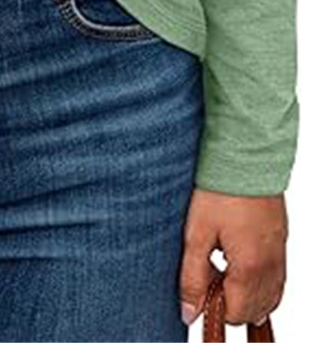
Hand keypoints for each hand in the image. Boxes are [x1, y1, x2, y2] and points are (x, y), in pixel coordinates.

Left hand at [179, 188, 287, 327]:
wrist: (245, 156)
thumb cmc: (220, 189)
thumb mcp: (196, 233)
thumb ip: (192, 276)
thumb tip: (189, 312)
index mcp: (250, 268)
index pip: (236, 314)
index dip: (213, 304)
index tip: (200, 279)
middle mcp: (271, 266)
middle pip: (253, 310)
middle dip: (229, 300)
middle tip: (209, 268)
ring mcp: (279, 254)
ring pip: (268, 297)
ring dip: (245, 292)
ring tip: (221, 262)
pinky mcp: (281, 241)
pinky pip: (276, 279)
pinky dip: (259, 280)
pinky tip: (238, 257)